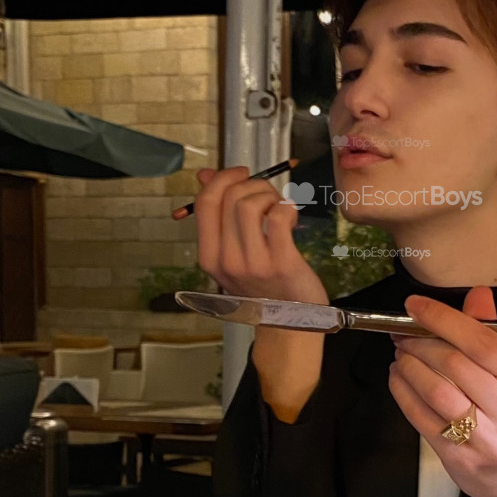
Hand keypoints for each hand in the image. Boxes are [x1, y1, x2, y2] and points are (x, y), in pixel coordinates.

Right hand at [193, 166, 328, 305]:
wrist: (288, 323)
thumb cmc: (263, 283)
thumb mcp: (233, 251)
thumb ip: (219, 214)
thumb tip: (205, 175)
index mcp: (209, 255)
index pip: (205, 202)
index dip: (223, 177)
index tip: (241, 173)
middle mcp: (226, 260)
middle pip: (229, 198)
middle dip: (253, 184)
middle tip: (269, 196)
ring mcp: (252, 263)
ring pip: (250, 204)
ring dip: (269, 196)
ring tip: (279, 208)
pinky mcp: (281, 263)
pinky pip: (278, 217)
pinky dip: (286, 208)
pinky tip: (291, 218)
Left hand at [387, 287, 496, 496]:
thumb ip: (495, 334)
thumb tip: (477, 295)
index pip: (485, 342)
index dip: (445, 319)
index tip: (417, 306)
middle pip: (456, 365)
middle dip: (421, 342)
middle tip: (404, 334)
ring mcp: (488, 441)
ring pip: (437, 392)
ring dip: (409, 366)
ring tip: (401, 355)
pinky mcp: (461, 460)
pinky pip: (423, 419)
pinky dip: (403, 393)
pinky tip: (400, 379)